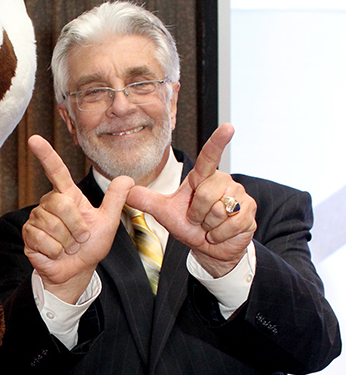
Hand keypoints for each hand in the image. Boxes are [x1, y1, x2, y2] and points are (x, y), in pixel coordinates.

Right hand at [24, 136, 133, 301]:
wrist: (77, 270)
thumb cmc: (90, 246)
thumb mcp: (108, 222)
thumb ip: (116, 200)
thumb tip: (128, 178)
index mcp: (68, 196)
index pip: (56, 171)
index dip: (46, 155)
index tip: (34, 139)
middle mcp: (49, 204)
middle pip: (60, 204)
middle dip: (76, 225)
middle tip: (80, 238)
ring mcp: (37, 219)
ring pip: (52, 224)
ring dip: (67, 241)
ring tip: (68, 246)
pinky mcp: (29, 236)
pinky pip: (43, 240)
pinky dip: (56, 251)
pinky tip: (56, 253)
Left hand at [126, 124, 256, 276]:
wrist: (211, 247)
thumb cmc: (190, 225)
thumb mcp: (165, 213)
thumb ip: (146, 200)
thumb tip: (125, 189)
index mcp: (203, 177)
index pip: (209, 157)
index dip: (218, 142)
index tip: (228, 127)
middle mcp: (223, 181)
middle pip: (205, 195)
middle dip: (197, 214)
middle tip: (198, 219)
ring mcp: (239, 195)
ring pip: (219, 211)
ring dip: (210, 226)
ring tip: (210, 225)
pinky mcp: (249, 211)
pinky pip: (232, 224)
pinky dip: (221, 235)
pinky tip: (220, 233)